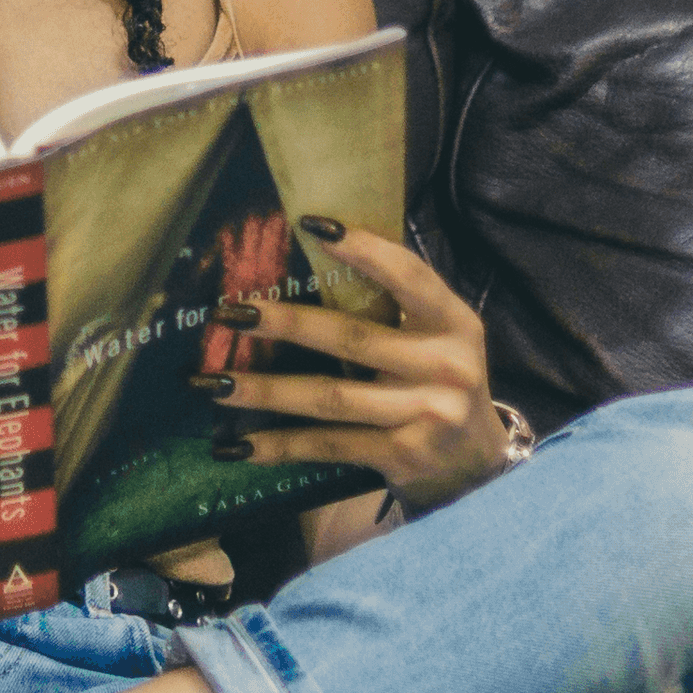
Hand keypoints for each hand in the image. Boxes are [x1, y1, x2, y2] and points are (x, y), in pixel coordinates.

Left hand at [192, 217, 509, 516]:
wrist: (478, 467)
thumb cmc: (443, 383)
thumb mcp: (440, 337)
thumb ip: (397, 304)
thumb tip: (321, 247)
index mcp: (455, 323)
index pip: (410, 277)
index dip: (365, 250)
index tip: (312, 225)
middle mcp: (446, 368)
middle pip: (353, 339)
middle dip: (285, 325)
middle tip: (230, 312)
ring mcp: (425, 416)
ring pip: (330, 398)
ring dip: (266, 390)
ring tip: (214, 381)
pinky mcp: (402, 458)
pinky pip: (330, 446)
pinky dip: (281, 446)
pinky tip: (239, 445)